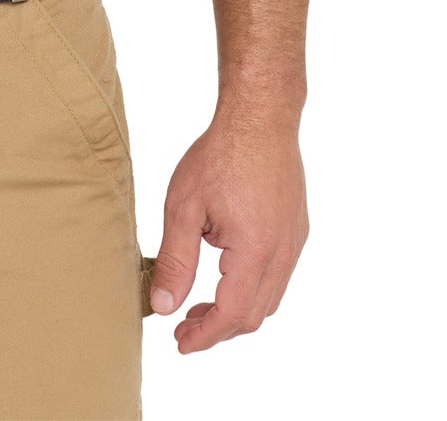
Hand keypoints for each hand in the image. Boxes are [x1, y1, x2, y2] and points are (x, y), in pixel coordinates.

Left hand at [148, 113, 308, 351]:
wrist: (260, 118)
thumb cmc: (220, 155)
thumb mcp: (184, 206)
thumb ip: (175, 260)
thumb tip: (164, 306)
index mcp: (255, 250)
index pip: (233, 314)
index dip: (205, 335)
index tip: (179, 343)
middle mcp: (282, 253)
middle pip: (254, 314)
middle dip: (218, 328)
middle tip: (183, 327)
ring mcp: (294, 242)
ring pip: (269, 298)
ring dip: (236, 310)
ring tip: (199, 305)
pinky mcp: (296, 229)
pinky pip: (278, 275)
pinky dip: (251, 288)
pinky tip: (225, 274)